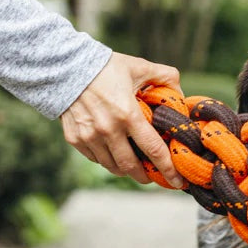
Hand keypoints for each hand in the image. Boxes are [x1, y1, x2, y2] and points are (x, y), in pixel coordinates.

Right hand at [60, 53, 184, 187]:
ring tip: (133, 166)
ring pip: (112, 166)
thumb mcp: (139, 66)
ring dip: (125, 170)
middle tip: (153, 177)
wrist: (66, 66)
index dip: (167, 168)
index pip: (153, 149)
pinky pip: (95, 158)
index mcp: (128, 114)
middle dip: (145, 177)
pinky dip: (106, 160)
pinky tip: (113, 153)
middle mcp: (108, 129)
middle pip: (131, 166)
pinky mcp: (75, 139)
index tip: (177, 181)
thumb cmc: (105, 66)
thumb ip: (165, 76)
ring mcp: (89, 136)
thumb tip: (180, 94)